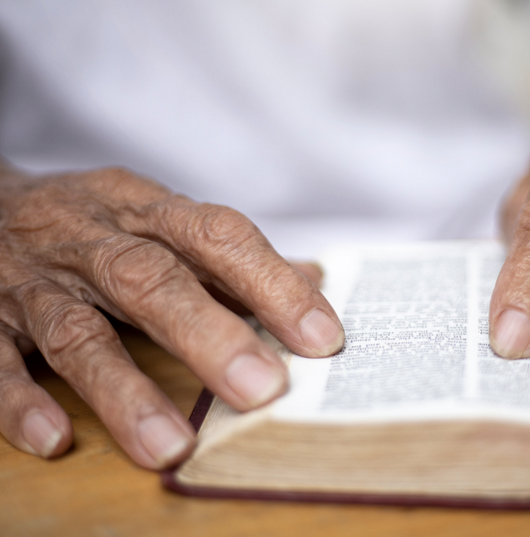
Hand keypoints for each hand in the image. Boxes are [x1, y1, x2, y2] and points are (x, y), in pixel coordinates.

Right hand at [0, 165, 343, 467]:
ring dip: (123, 389)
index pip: (217, 235)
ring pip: (76, 330)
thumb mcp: (157, 221)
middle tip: (262, 389)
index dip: (271, 283)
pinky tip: (54, 438)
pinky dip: (19, 399)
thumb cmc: (94, 225)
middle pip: (150, 280)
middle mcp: (88, 238)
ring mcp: (31, 279)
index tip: (323, 337)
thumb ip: (229, 256)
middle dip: (209, 334)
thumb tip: (315, 279)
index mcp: (144, 210)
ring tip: (171, 445)